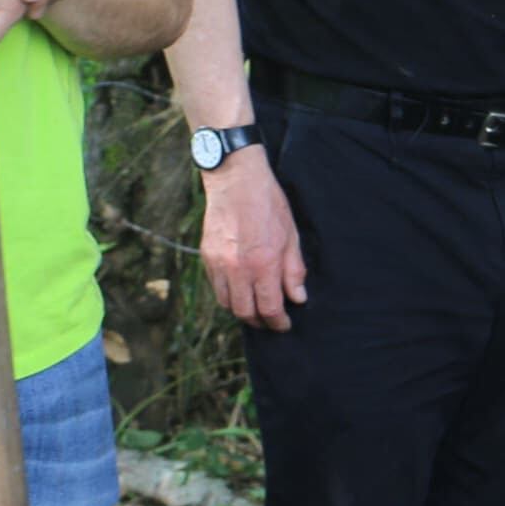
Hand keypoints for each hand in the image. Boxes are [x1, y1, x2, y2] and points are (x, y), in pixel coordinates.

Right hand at [197, 147, 308, 331]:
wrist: (236, 180)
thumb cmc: (269, 204)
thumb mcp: (291, 236)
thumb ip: (294, 270)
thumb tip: (297, 298)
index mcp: (263, 264)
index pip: (270, 308)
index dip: (279, 322)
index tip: (285, 325)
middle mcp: (238, 269)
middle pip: (245, 313)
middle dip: (260, 322)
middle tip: (271, 320)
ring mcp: (219, 264)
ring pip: (227, 304)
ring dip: (242, 310)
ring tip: (256, 307)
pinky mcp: (206, 257)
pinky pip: (216, 287)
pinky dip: (228, 295)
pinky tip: (240, 289)